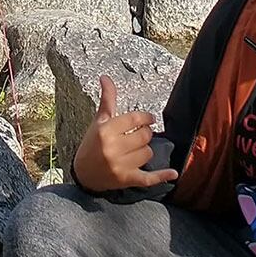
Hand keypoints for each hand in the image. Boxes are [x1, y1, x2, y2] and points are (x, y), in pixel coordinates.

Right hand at [71, 75, 178, 193]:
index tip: (149, 119)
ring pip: (148, 153)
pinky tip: (172, 173)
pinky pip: (148, 178)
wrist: (83, 174)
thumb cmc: (92, 144)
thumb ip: (107, 100)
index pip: (135, 119)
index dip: (146, 118)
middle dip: (145, 134)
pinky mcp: (126, 179)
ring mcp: (120, 165)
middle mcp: (112, 148)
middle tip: (139, 136)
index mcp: (105, 131)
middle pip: (144, 136)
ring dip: (145, 151)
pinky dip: (161, 176)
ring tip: (134, 151)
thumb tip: (105, 77)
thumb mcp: (99, 121)